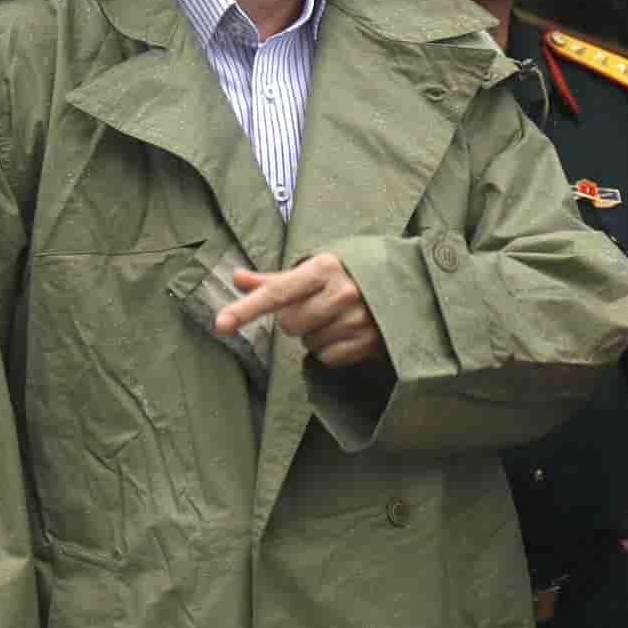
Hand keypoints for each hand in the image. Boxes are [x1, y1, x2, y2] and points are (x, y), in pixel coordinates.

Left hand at [217, 254, 382, 366]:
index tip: (221, 324)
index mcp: (324, 268)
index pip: (276, 292)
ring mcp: (358, 318)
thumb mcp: (316, 269)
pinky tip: (346, 334)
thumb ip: (275, 279)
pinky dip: (330, 350)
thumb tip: (237, 277)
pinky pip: (327, 358)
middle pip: (289, 324)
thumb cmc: (350, 274)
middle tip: (317, 307)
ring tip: (337, 319)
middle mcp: (342, 292)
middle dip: (295, 320)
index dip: (246, 309)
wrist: (406, 282)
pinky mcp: (369, 341)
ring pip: (308, 343)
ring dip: (315, 335)